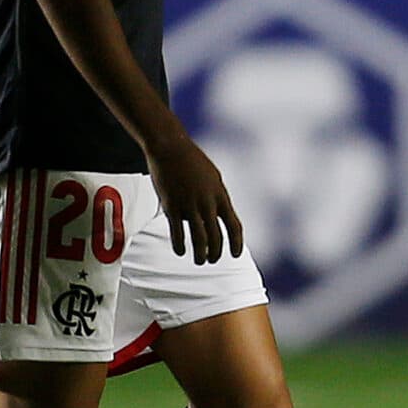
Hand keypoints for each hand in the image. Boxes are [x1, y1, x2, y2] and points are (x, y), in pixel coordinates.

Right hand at [147, 130, 244, 264]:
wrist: (170, 147)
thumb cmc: (192, 161)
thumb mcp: (213, 177)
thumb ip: (217, 197)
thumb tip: (220, 214)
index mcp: (221, 196)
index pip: (234, 226)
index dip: (236, 244)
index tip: (235, 255)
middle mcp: (208, 203)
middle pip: (216, 237)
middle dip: (216, 253)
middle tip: (212, 260)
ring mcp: (190, 205)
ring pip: (199, 239)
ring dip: (200, 254)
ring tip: (199, 261)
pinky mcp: (171, 206)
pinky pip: (177, 233)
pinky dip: (180, 246)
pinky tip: (180, 252)